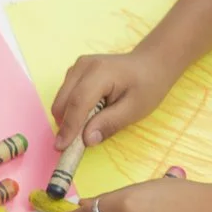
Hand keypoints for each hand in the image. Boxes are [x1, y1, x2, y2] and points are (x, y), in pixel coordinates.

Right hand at [50, 46, 179, 148]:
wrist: (150, 64)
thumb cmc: (147, 85)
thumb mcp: (135, 109)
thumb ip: (109, 123)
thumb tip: (87, 140)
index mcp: (100, 72)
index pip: (78, 102)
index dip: (69, 127)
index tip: (62, 147)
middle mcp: (83, 66)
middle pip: (63, 101)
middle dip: (66, 125)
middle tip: (76, 145)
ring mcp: (77, 67)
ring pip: (61, 99)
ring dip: (68, 118)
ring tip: (90, 125)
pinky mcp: (75, 72)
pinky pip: (65, 96)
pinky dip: (71, 110)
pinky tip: (89, 114)